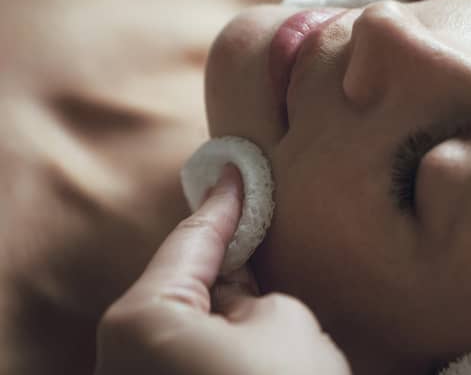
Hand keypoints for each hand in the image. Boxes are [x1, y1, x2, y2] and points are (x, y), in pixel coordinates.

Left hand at [94, 165, 348, 374]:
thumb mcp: (287, 324)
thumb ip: (260, 297)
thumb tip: (243, 309)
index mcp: (141, 322)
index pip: (189, 243)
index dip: (221, 205)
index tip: (233, 172)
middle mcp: (125, 360)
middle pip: (186, 291)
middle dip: (228, 267)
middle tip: (259, 231)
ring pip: (197, 333)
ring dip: (235, 317)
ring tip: (276, 311)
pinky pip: (199, 364)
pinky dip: (232, 350)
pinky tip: (268, 352)